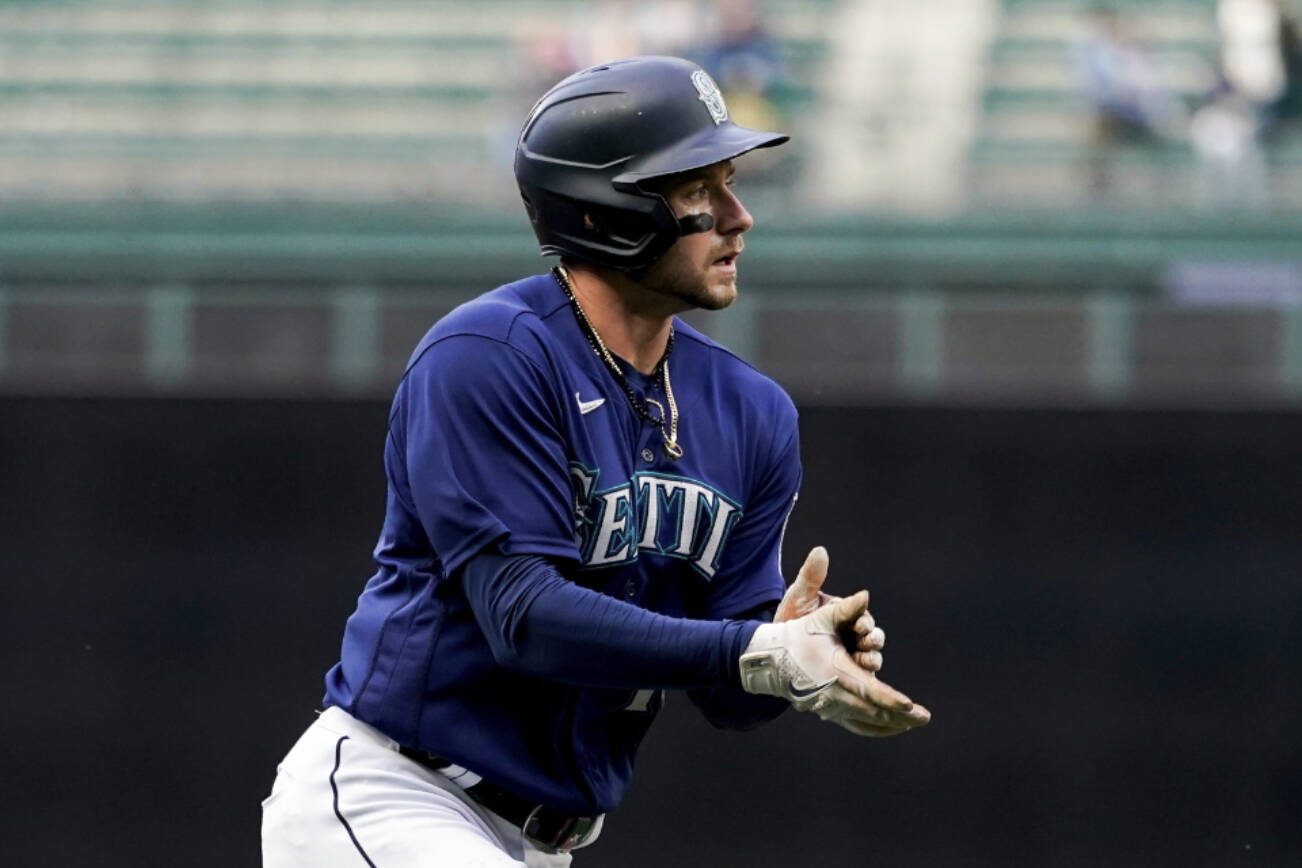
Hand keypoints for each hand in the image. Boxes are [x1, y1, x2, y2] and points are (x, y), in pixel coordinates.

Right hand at [740, 592, 929, 735]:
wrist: (772, 659)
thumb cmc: (799, 635)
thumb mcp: (821, 618)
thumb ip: (846, 607)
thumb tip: (865, 595)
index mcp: (837, 673)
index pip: (870, 691)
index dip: (891, 700)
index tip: (910, 706)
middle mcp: (835, 695)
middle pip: (873, 712)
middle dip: (901, 717)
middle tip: (924, 718)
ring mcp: (830, 707)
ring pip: (866, 723)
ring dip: (891, 726)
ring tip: (912, 725)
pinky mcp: (828, 712)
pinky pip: (856, 726)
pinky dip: (875, 730)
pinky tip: (890, 729)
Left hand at [775, 547, 885, 671]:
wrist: (774, 649)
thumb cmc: (788, 618)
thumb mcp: (798, 596)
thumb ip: (811, 576)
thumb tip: (820, 550)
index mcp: (844, 615)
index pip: (862, 616)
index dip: (864, 620)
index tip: (861, 624)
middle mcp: (850, 634)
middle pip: (871, 637)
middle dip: (873, 640)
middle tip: (868, 642)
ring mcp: (848, 654)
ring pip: (870, 657)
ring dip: (872, 659)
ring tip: (867, 662)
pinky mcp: (845, 672)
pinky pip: (860, 676)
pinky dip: (864, 677)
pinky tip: (862, 679)